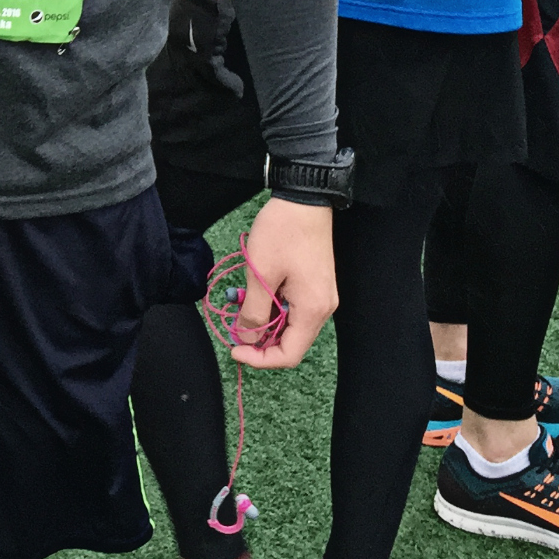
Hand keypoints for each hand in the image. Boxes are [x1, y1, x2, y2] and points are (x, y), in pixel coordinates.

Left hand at [232, 196, 337, 369]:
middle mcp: (323, 309)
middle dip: (260, 340)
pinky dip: (273, 308)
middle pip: (291, 343)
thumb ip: (253, 313)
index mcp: (312, 310)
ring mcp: (321, 297)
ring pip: (290, 326)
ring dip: (265, 322)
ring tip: (242, 305)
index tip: (235, 349)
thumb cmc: (282, 233)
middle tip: (235, 326)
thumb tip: (247, 340)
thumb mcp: (261, 274)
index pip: (289, 355)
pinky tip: (255, 293)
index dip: (260, 359)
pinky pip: (293, 309)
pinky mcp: (315, 285)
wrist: (304, 199)